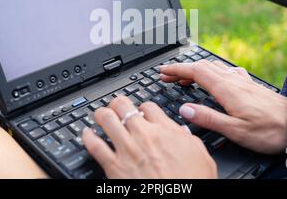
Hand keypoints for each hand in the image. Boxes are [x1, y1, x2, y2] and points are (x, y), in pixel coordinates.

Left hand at [82, 96, 216, 178]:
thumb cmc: (192, 182)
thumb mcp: (201, 155)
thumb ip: (187, 138)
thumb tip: (180, 130)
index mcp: (165, 131)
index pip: (148, 106)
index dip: (143, 107)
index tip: (141, 112)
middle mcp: (144, 136)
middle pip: (123, 105)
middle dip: (118, 103)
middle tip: (117, 107)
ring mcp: (127, 150)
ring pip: (106, 119)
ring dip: (101, 114)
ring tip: (100, 114)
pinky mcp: (114, 167)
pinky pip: (95, 146)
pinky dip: (87, 136)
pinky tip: (86, 133)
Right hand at [159, 60, 286, 153]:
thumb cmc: (271, 130)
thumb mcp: (236, 130)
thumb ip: (209, 118)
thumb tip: (185, 110)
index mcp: (227, 89)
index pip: (195, 72)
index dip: (176, 70)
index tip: (162, 71)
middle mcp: (233, 81)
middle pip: (202, 67)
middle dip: (182, 69)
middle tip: (167, 75)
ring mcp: (242, 81)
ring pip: (213, 68)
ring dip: (195, 70)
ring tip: (184, 77)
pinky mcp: (249, 85)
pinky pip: (225, 71)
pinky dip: (211, 72)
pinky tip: (215, 77)